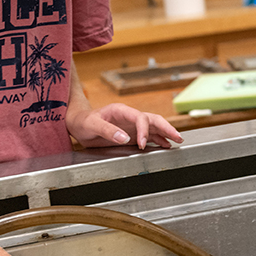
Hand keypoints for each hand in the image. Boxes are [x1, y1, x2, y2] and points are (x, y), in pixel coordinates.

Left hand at [67, 102, 182, 148]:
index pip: (140, 118)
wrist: (78, 124)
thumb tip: (125, 138)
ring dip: (166, 133)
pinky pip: (148, 135)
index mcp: (121, 111)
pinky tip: (165, 145)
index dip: (144, 131)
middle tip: (177, 137)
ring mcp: (131, 125)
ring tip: (177, 141)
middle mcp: (129, 117)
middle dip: (166, 128)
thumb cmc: (83, 121)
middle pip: (153, 119)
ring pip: (154, 127)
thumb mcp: (91, 125)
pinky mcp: (131, 134)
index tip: (141, 144)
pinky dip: (158, 139)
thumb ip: (107, 130)